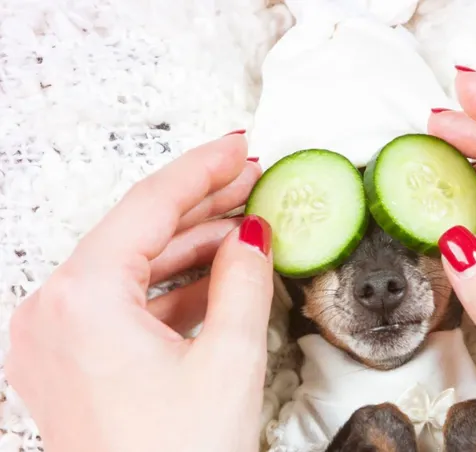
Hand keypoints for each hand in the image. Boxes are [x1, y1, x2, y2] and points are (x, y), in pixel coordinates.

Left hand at [6, 133, 273, 451]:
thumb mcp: (230, 358)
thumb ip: (243, 279)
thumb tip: (253, 235)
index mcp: (82, 299)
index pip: (150, 204)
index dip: (204, 168)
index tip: (239, 147)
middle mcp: (52, 312)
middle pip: (136, 232)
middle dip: (200, 206)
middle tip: (249, 180)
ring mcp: (54, 339)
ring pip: (129, 268)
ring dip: (188, 247)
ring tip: (243, 225)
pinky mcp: (69, 363)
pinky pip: (121, 304)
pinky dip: (168, 289)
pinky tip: (214, 276)